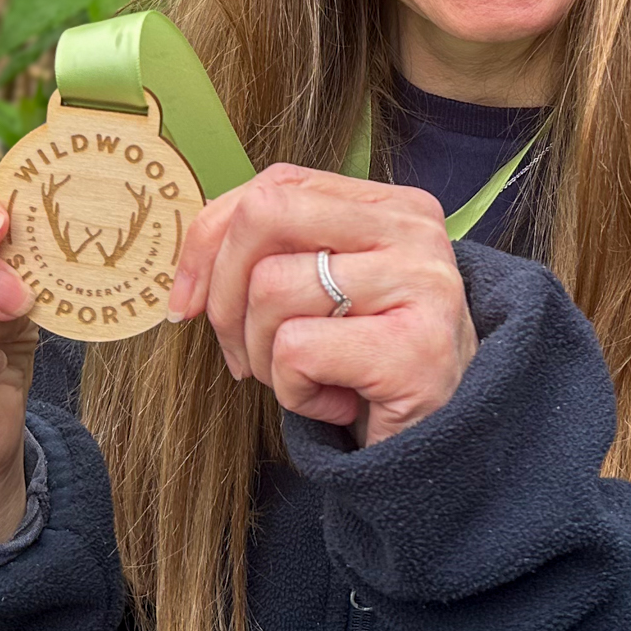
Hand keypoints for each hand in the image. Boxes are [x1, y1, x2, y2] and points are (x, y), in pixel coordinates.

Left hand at [167, 164, 475, 445]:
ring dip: (262, 356)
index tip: (186, 302)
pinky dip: (294, 393)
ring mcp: (422, 286)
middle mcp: (414, 232)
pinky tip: (336, 404)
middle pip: (265, 216)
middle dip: (224, 293)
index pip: (276, 184)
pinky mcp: (417, 350)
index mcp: (392, 206)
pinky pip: (297, 351)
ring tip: (305, 380)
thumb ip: (279, 250)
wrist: (444, 446)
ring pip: (272, 289)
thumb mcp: (329, 289)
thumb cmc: (368, 366)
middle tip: (239, 352)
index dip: (209, 238)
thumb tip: (194, 254)